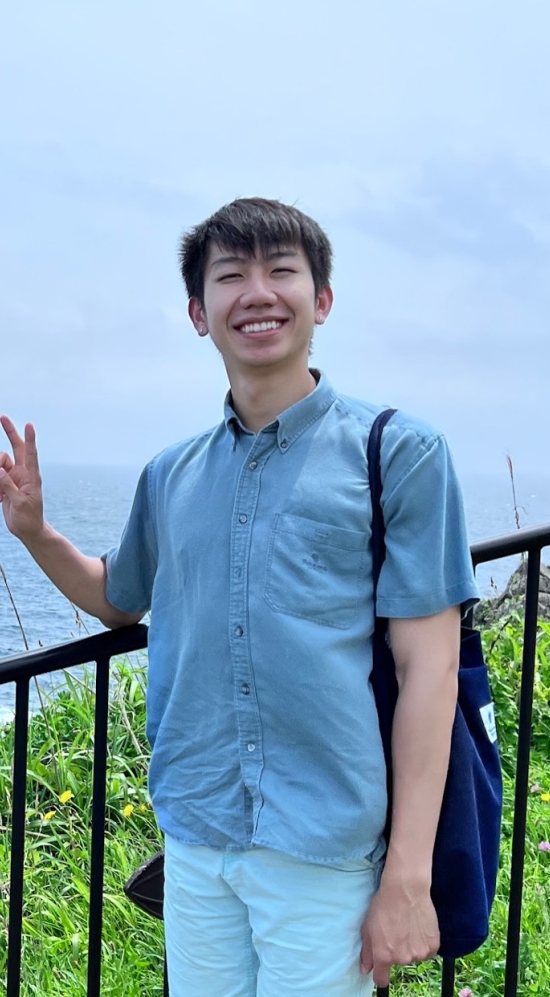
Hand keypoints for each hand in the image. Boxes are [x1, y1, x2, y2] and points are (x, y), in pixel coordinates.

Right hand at [0, 416, 44, 540]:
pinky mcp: (6, 483)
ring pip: (0, 462)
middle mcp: (23, 473)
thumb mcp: (19, 503)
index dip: (30, 439)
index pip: (30, 454)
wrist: (27, 530)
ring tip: (0, 494)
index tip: (29, 425)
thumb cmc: (29, 518)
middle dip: (10, 432)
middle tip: (2, 417)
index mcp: (32, 477)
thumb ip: (8, 486)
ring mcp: (14, 477)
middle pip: (16, 447)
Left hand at [359, 878, 439, 988]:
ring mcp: (418, 953)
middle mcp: (401, 958)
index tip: (381, 969)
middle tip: (396, 930)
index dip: (380, 974)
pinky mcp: (433, 946)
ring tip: (408, 925)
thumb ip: (366, 952)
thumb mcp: (368, 927)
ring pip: (413, 955)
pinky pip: (427, 951)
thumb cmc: (384, 905)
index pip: (381, 979)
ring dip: (411, 946)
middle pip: (398, 962)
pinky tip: (418, 926)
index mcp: (383, 955)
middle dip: (396, 950)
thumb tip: (365, 970)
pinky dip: (423, 942)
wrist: (406, 889)